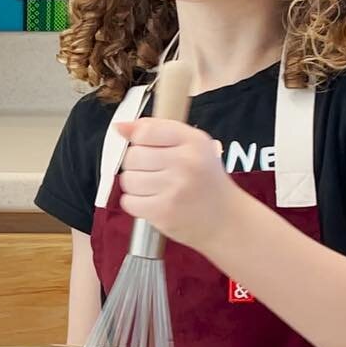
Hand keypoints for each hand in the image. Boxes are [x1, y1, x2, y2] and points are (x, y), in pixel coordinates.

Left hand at [114, 117, 236, 251]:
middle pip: (132, 156)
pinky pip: (128, 202)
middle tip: (156, 172)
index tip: (150, 148)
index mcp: (193, 141)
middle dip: (137, 165)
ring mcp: (175, 189)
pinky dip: (136, 203)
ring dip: (136, 185)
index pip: (145, 131)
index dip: (140, 141)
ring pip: (128, 179)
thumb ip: (155, 130)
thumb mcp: (192, 144)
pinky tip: (153, 202)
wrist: (226, 219)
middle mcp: (186, 162)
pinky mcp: (164, 212)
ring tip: (156, 188)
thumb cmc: (205, 180)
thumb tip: (119, 127)